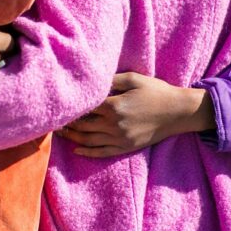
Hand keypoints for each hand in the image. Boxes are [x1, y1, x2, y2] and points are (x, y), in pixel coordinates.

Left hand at [58, 72, 214, 157]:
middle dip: (67, 123)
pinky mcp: (126, 147)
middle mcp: (114, 124)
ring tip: (59, 133)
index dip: (70, 108)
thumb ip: (111, 80)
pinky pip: (103, 152)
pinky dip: (88, 152)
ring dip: (72, 138)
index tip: (58, 105)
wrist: (177, 112)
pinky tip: (77, 149)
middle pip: (82, 126)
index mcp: (114, 105)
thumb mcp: (133, 78)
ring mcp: (120, 138)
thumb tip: (92, 83)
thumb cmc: (156, 91)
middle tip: (52, 121)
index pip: (84, 108)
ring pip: (89, 141)